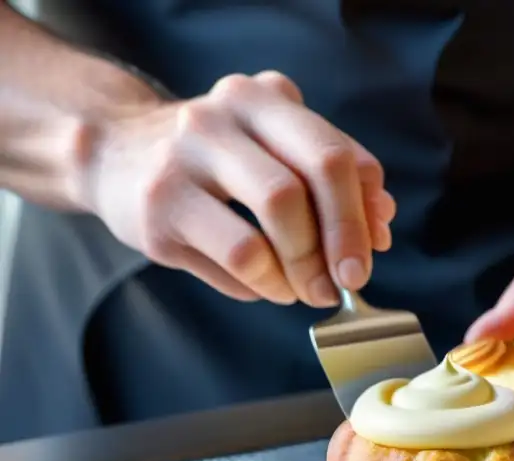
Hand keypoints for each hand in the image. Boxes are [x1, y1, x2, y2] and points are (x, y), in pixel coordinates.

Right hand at [83, 71, 394, 305]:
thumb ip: (329, 177)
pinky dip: (267, 284)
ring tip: (307, 289)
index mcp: (263, 99)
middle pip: (312, 178)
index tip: (374, 249)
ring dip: (305, 268)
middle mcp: (223, 117)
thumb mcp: (271, 148)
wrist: (113, 154)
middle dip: (342, 240)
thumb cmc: (215, 161)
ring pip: (276, 218)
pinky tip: (266, 285)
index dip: (364, 210)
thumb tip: (381, 223)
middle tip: (347, 282)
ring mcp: (184, 160)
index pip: (337, 154)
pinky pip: (240, 258)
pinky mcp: (159, 210)